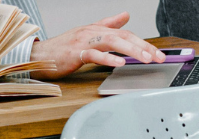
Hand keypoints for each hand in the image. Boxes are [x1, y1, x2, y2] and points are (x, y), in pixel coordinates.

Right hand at [29, 12, 165, 79]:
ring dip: (131, 50)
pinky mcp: (75, 54)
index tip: (158, 54)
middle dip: (143, 46)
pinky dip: (108, 58)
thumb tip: (126, 15)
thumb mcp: (88, 34)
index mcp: (97, 29)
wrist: (39, 56)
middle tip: (159, 57)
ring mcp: (83, 42)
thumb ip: (108, 24)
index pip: (126, 34)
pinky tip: (120, 63)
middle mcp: (92, 32)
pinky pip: (93, 55)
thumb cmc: (63, 48)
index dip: (144, 43)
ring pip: (111, 42)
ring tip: (145, 58)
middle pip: (123, 36)